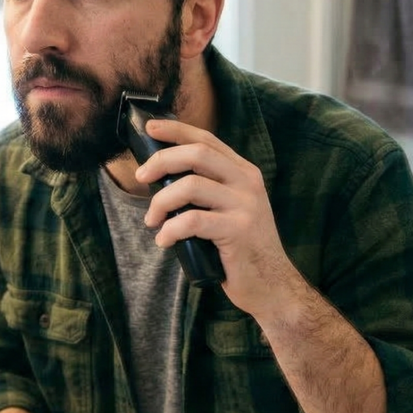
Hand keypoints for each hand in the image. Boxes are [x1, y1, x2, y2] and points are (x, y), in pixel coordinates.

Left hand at [135, 118, 292, 318]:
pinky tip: (164, 241)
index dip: (176, 130)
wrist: (272, 285)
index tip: (150, 128)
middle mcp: (247, 183)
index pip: (207, 140)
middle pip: (197, 154)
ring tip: (152, 221)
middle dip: (161, 161)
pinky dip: (170, 230)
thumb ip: (208, 190)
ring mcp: (245, 205)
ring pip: (190, 186)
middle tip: (141, 178)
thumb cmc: (241, 249)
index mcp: (244, 173)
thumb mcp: (230, 209)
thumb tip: (160, 176)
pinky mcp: (238, 230)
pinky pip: (192, 221)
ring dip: (160, 202)